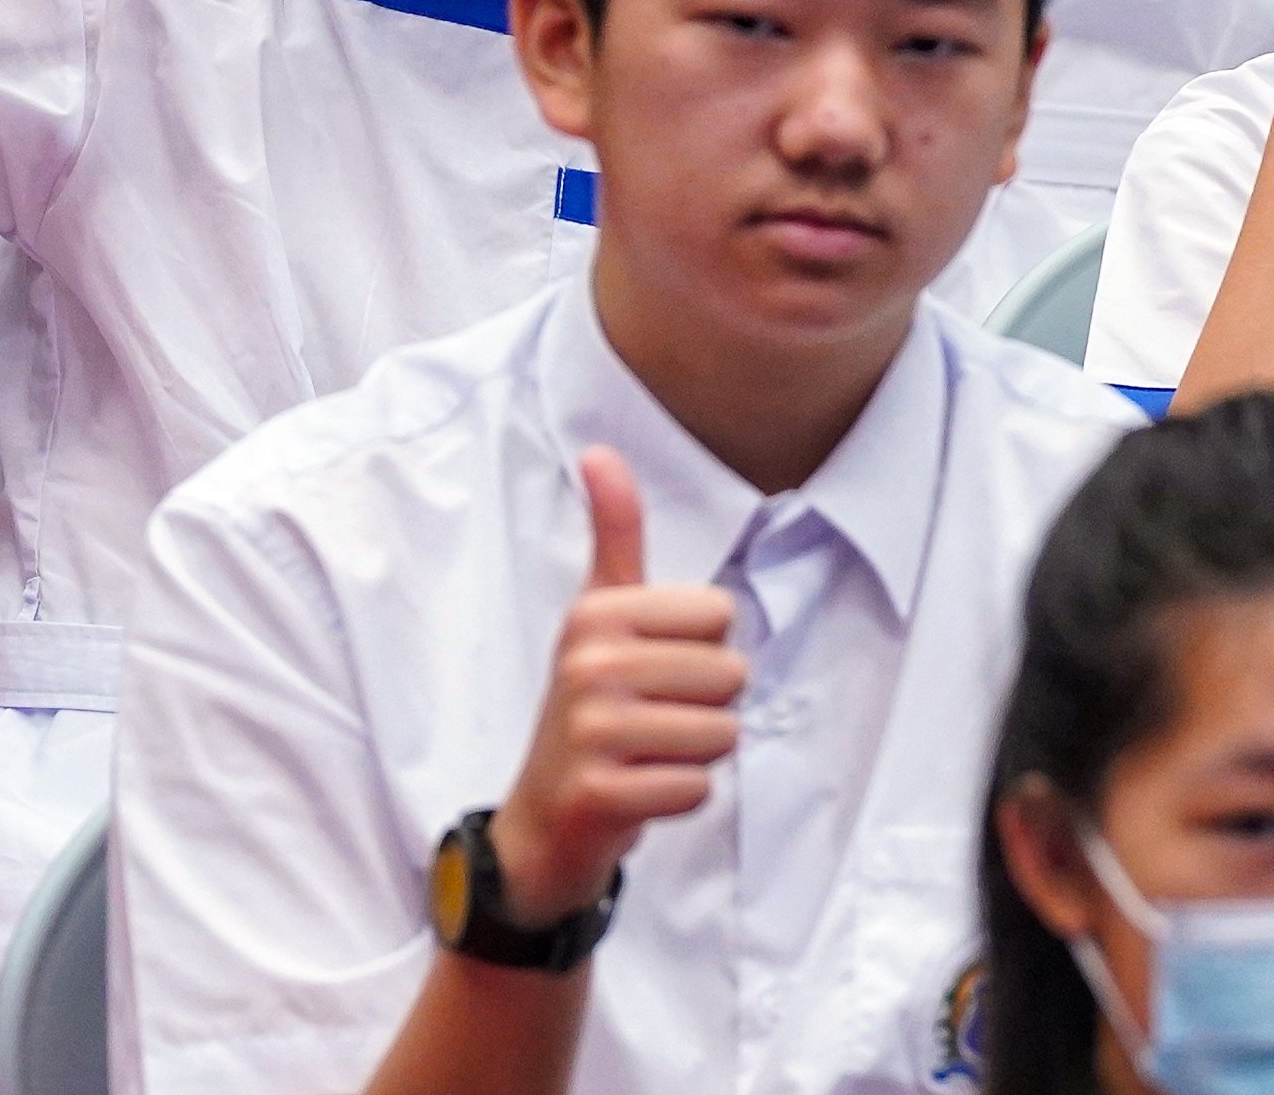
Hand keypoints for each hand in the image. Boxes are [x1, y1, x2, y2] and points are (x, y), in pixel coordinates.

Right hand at [487, 450, 743, 924]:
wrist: (542, 821)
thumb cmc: (590, 708)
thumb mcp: (598, 615)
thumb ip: (614, 534)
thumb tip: (600, 451)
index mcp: (596, 614)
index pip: (721, 615)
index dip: (703, 650)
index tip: (653, 670)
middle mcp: (588, 664)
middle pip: (730, 674)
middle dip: (706, 707)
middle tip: (650, 721)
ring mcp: (591, 731)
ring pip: (722, 733)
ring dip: (696, 755)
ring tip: (646, 756)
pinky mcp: (600, 793)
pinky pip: (698, 788)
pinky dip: (680, 798)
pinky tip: (638, 793)